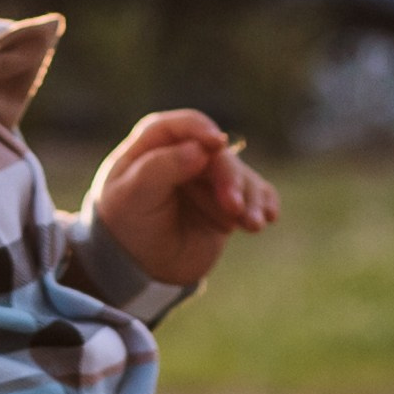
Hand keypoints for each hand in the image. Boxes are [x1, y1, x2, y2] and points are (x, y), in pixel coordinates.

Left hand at [90, 110, 279, 287]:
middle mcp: (185, 157)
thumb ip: (161, 167)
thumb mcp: (133, 195)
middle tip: (234, 208)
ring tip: (253, 224)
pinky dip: (264, 203)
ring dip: (252, 197)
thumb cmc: (125, 224)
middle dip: (230, 179)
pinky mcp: (228, 203)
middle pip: (218, 155)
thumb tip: (200, 149)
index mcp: (153, 146)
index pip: (182, 126)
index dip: (200, 129)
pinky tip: (268, 218)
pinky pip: (255, 194)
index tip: (216, 144)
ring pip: (241, 176)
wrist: (139, 267)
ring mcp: (209, 180)